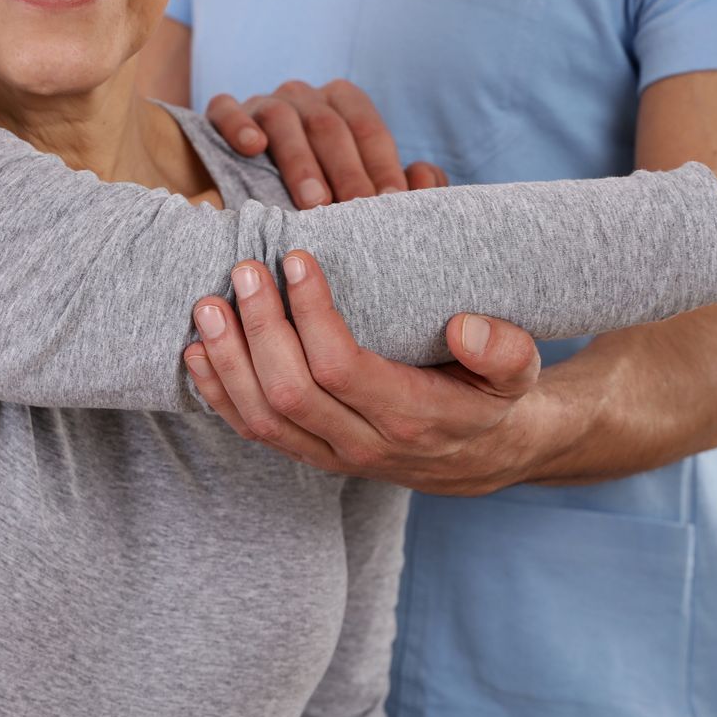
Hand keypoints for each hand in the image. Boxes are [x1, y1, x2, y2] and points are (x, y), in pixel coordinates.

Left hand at [183, 251, 546, 494]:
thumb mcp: (519, 373)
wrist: (480, 457)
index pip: (342, 368)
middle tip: (245, 270)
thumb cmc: (490, 398)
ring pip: (262, 419)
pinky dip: (218, 394)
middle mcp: (364, 445)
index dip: (311, 315)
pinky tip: (198, 353)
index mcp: (412, 417)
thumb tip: (464, 328)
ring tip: (209, 305)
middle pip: (290, 393)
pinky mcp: (309, 455)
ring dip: (228, 361)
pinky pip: (253, 432)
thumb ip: (505, 350)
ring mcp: (331, 456)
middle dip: (260, 328)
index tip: (299, 259)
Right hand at [205, 79, 447, 207]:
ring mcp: (262, 102)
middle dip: (346, 171)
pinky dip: (239, 125)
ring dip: (300, 161)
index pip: (367, 129)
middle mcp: (304, 96)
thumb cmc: (315, 187)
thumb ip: (395, 181)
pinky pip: (227, 110)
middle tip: (356, 210)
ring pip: (283, 120)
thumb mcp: (355, 183)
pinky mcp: (222, 113)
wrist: (241, 182)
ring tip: (313, 200)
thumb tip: (423, 177)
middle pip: (328, 126)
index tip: (394, 201)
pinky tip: (252, 148)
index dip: (382, 164)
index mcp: (341, 102)